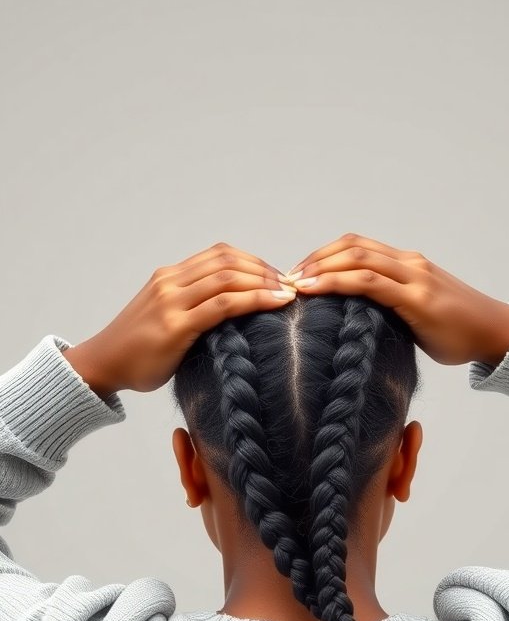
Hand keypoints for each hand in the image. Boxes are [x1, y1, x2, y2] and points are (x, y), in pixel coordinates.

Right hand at [64, 244, 295, 393]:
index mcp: (169, 276)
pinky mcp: (176, 325)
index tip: (278, 278)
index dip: (254, 262)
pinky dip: (256, 299)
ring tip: (290, 294)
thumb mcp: (166, 319)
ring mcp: (172, 301)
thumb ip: (193, 310)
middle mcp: (171, 281)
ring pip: (229, 277)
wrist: (103, 365)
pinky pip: (224, 304)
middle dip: (266, 270)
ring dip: (266, 282)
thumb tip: (233, 316)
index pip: (220, 255)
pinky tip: (276, 304)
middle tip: (292, 285)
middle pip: (229, 260)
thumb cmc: (137, 350)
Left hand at [286, 233, 508, 365]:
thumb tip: (355, 326)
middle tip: (287, 278)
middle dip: (314, 258)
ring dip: (319, 267)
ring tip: (294, 283)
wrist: (495, 335)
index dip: (324, 256)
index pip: (357, 248)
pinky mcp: (416, 297)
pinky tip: (314, 291)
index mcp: (406, 265)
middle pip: (351, 246)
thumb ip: (390, 311)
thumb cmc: (457, 331)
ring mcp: (413, 277)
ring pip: (357, 258)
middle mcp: (408, 263)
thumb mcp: (417, 316)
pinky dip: (336, 282)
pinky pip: (369, 283)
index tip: (298, 274)